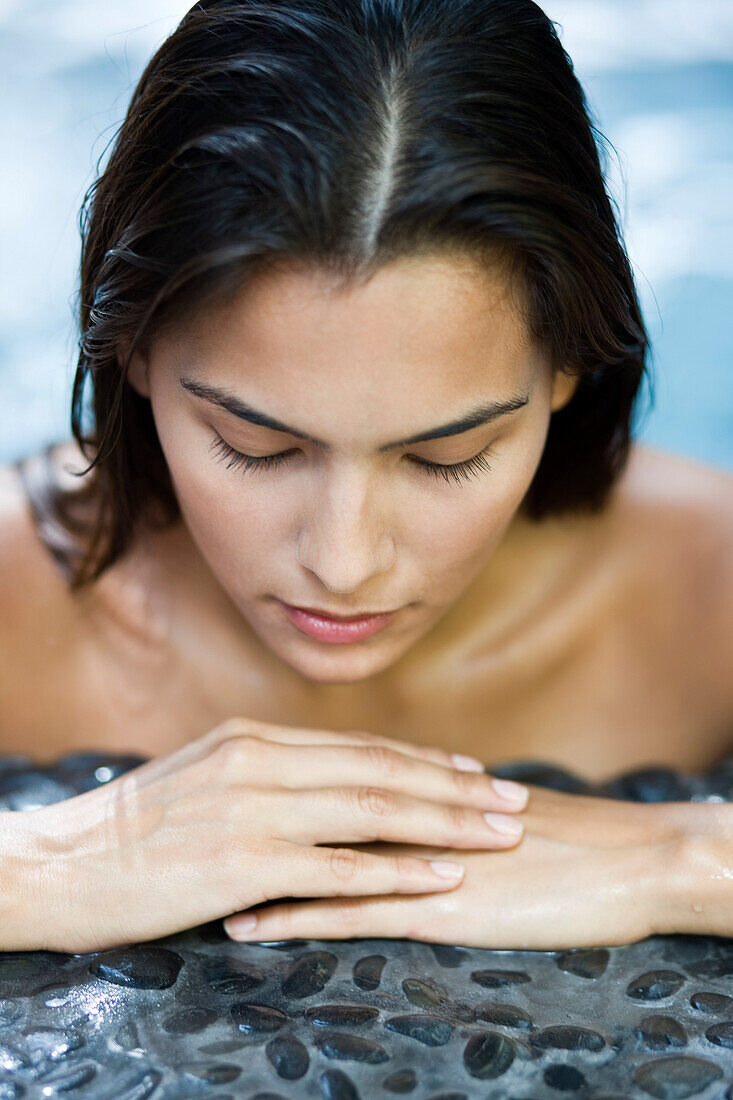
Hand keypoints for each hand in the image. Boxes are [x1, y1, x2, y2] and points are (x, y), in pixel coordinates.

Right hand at [7, 717, 528, 952]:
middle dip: (457, 786)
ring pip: (374, 809)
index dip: (424, 760)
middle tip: (515, 800)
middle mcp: (262, 760)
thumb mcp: (203, 778)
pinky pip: (340, 868)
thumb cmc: (134, 831)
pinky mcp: (246, 861)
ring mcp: (255, 808)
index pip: (360, 746)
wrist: (64, 864)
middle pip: (382, 770)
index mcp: (255, 738)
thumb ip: (263, 773)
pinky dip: (399, 871)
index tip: (474, 771)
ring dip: (447, 822)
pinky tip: (442, 877)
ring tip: (502, 834)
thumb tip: (316, 781)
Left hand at [224, 786, 682, 948]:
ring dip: (245, 864)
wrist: (628, 858)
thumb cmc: (565, 837)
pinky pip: (347, 909)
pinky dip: (290, 915)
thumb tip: (396, 801)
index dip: (266, 780)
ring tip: (189, 874)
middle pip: (303, 805)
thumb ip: (434, 805)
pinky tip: (247, 924)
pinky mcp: (434, 904)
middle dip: (239, 813)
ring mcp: (416, 856)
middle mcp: (406, 812)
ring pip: (311, 854)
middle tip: (180, 820)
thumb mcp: (483, 810)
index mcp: (416, 785)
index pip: (325, 773)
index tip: (215, 787)